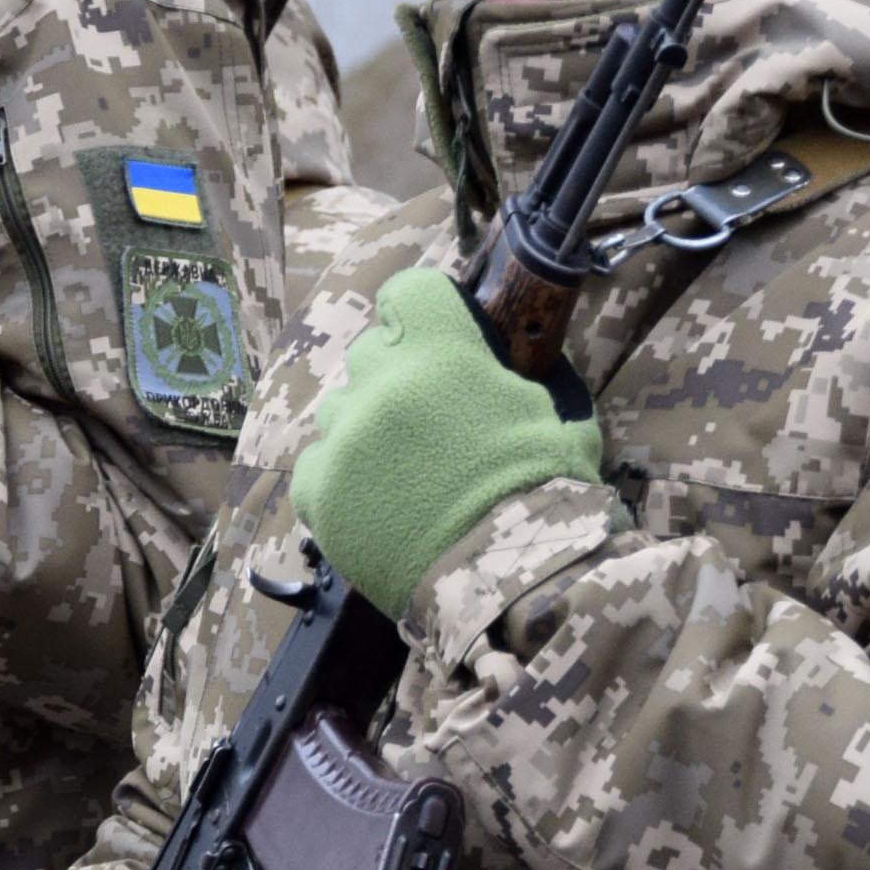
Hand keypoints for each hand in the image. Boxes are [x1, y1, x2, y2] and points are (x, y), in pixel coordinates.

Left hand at [289, 268, 602, 608]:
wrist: (506, 577)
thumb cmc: (543, 492)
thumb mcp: (554, 412)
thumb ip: (513, 376)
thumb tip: (503, 363)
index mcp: (440, 352)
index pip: (407, 292)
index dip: (420, 314)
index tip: (432, 336)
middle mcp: (381, 383)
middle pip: (370, 352)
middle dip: (396, 375)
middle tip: (426, 417)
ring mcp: (344, 437)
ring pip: (340, 409)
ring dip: (366, 428)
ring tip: (402, 469)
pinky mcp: (319, 491)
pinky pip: (316, 464)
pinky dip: (340, 478)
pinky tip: (377, 500)